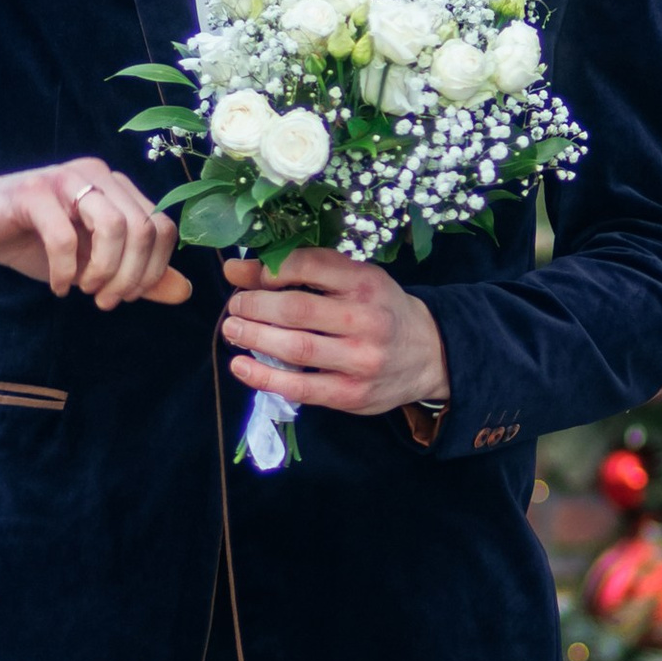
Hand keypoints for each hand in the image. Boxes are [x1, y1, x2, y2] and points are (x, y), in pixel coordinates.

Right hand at [0, 160, 193, 309]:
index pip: (163, 226)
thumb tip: (183, 291)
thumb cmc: (34, 240)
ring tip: (86, 290)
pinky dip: (65, 270)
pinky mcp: (33, 192)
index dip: (154, 269)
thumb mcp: (91, 264)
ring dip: (104, 271)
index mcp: (118, 188)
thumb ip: (136, 275)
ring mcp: (66, 179)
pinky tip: (58, 285)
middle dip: (130, 276)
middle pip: (144, 228)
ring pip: (113, 227)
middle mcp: (98, 176)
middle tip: (106, 301)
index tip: (127, 296)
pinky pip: (64, 236)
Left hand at [221, 247, 451, 419]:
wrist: (429, 353)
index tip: (248, 275)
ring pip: (296, 348)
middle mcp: (367, 319)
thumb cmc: (381, 309)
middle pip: (296, 309)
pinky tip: (241, 366)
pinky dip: (264, 377)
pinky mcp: (352, 394)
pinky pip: (300, 387)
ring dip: (253, 337)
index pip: (309, 266)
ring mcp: (360, 360)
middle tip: (234, 305)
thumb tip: (235, 268)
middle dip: (254, 305)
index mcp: (366, 282)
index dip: (270, 269)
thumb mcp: (353, 280)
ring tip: (232, 330)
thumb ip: (301, 271)